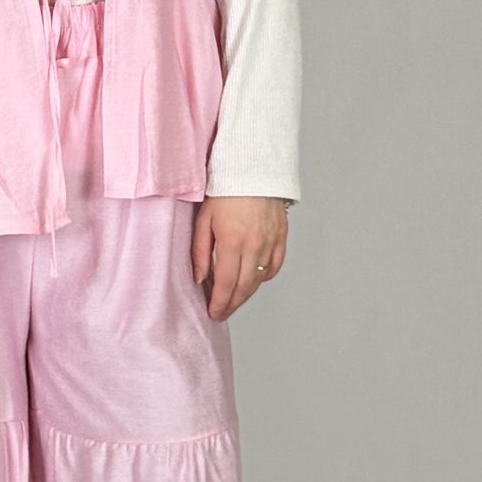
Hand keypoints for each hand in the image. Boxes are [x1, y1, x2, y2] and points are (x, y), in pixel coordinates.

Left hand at [191, 195, 289, 321]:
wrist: (253, 168)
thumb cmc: (225, 190)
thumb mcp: (204, 219)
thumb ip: (200, 251)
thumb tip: (200, 278)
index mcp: (233, 241)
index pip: (227, 283)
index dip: (220, 303)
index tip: (213, 313)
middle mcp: (255, 245)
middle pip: (245, 287)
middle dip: (232, 304)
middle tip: (222, 312)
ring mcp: (271, 242)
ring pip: (260, 279)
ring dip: (247, 293)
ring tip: (234, 299)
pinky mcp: (281, 236)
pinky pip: (275, 266)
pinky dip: (264, 277)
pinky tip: (254, 279)